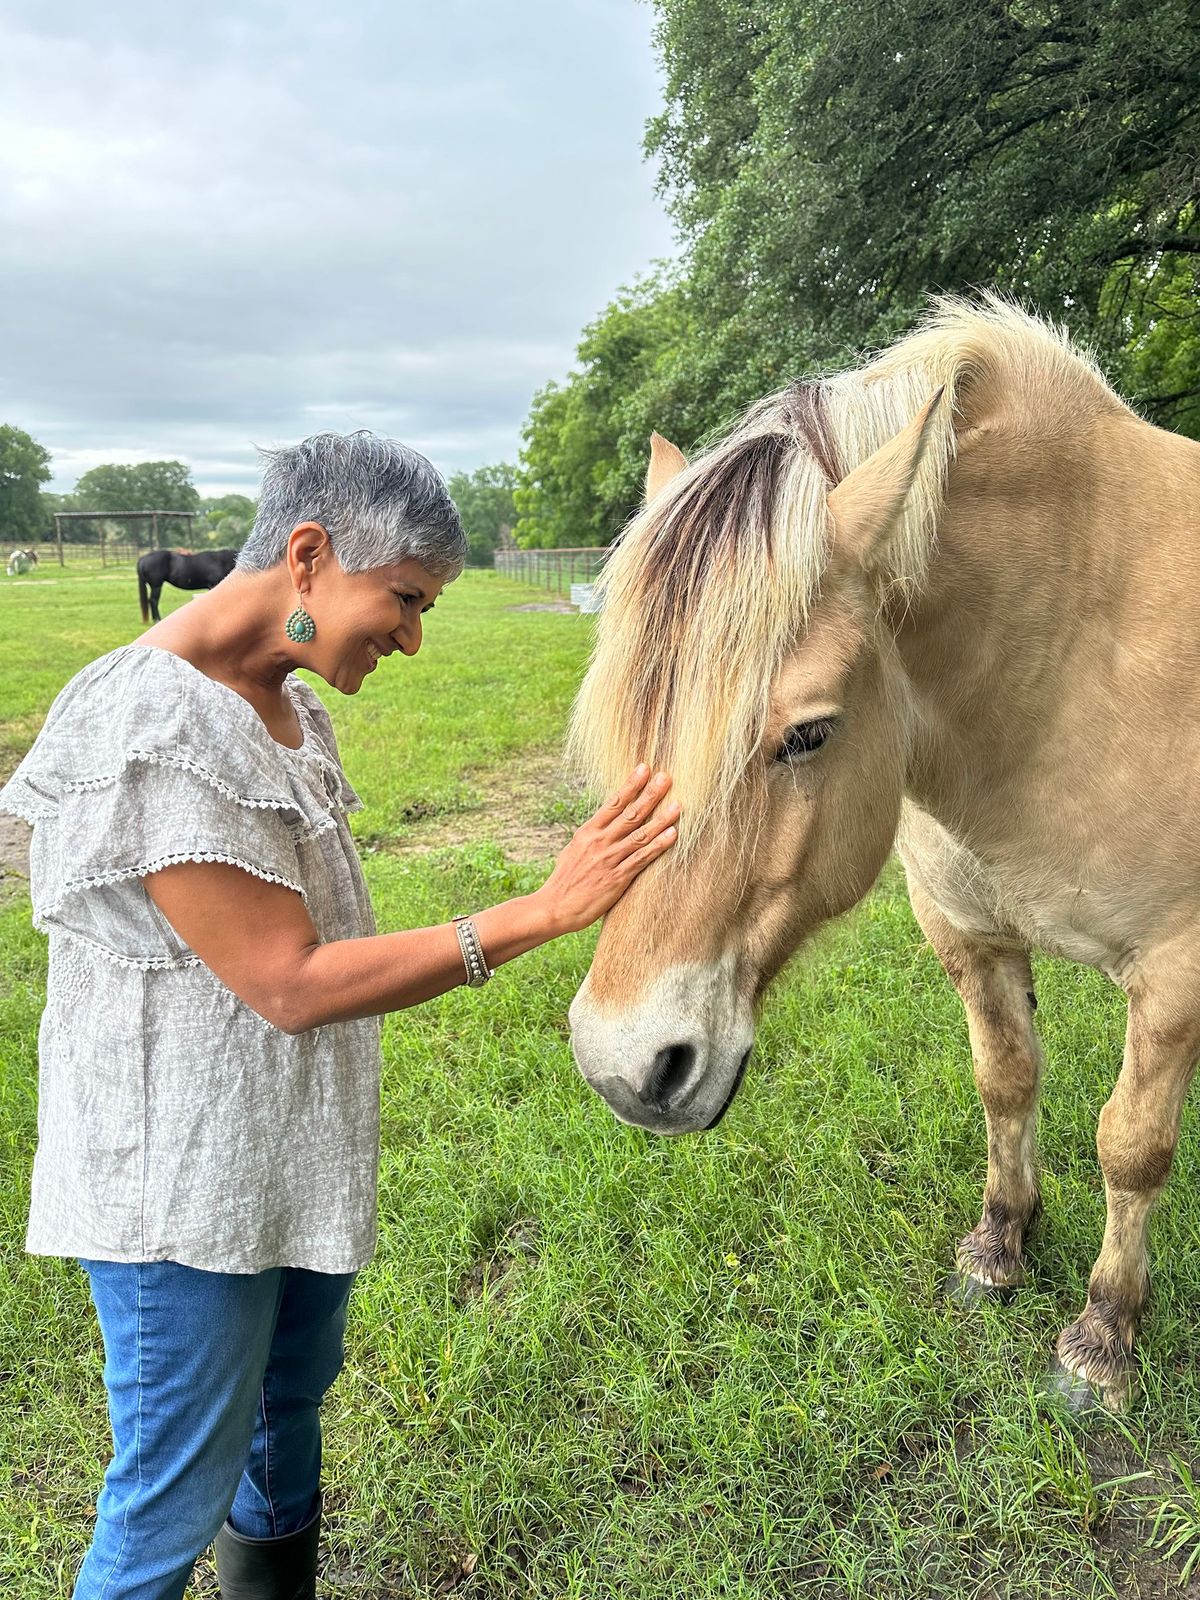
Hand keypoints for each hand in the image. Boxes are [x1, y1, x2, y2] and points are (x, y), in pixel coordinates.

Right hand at [535, 765, 679, 934]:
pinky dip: (658, 845)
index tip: (644, 768)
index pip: (613, 803)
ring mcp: (609, 859)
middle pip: (630, 813)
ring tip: (678, 804)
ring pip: (640, 834)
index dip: (630, 785)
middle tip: (666, 777)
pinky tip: (672, 834)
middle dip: (650, 794)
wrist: (554, 907)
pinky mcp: (617, 878)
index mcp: (588, 832)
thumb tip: (602, 825)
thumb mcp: (573, 850)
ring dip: (661, 819)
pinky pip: (642, 858)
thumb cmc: (565, 880)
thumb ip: (591, 837)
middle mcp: (600, 841)